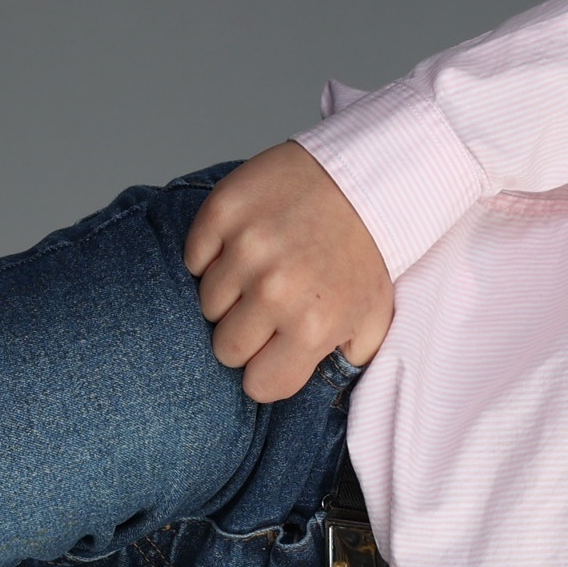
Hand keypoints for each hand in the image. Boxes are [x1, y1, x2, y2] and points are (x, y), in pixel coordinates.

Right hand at [184, 141, 394, 403]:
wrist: (367, 177)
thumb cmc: (368, 253)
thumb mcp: (372, 320)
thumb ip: (341, 364)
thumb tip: (307, 388)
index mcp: (312, 326)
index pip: (258, 386)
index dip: (266, 371)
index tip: (275, 352)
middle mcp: (275, 292)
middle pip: (226, 348)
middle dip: (245, 335)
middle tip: (267, 309)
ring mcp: (245, 250)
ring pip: (207, 304)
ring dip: (229, 293)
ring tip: (261, 271)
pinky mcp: (222, 213)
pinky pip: (195, 258)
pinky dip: (212, 255)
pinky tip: (244, 245)